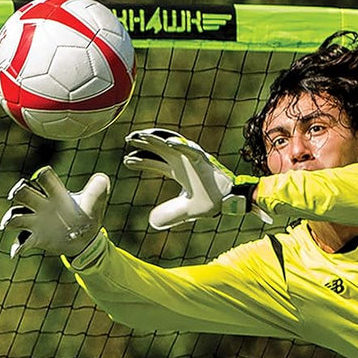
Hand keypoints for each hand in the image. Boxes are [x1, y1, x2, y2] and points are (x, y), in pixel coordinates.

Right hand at [0, 168, 109, 258]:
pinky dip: (16, 246)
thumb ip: (98, 189)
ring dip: (10, 218)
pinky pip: (21, 241)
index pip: (43, 178)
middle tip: (16, 194)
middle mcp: (41, 204)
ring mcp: (36, 221)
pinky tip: (15, 253)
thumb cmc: (86, 214)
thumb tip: (103, 178)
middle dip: (18, 191)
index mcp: (54, 192)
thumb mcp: (95, 202)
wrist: (85, 238)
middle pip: (22, 192)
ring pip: (15, 215)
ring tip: (7, 224)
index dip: (42, 176)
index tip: (43, 177)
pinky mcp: (35, 237)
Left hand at [123, 128, 269, 229]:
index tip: (126, 161)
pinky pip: (190, 149)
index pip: (155, 161)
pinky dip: (179, 145)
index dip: (141, 161)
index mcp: (179, 170)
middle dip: (143, 143)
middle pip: (158, 147)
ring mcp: (193, 158)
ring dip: (156, 138)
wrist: (232, 201)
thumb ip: (170, 214)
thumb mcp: (186, 211)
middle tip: (127, 140)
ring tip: (140, 135)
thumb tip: (151, 222)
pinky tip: (166, 142)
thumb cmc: (212, 202)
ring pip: (170, 143)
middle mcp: (183, 161)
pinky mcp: (203, 158)